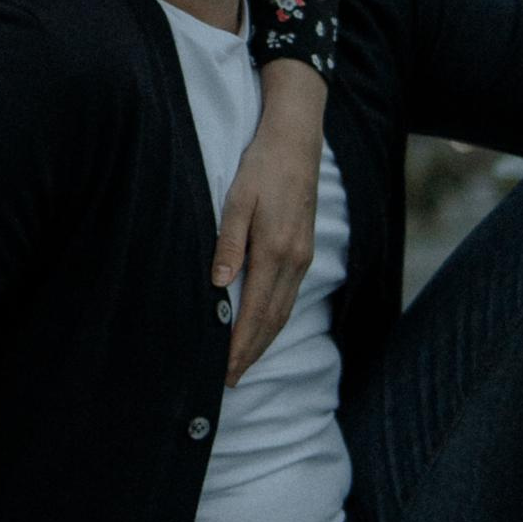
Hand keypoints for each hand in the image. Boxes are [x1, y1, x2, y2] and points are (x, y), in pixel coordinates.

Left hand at [215, 61, 324, 384]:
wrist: (296, 139)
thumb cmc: (261, 165)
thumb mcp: (236, 199)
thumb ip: (228, 243)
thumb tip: (219, 286)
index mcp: (275, 250)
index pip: (255, 313)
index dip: (239, 347)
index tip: (223, 372)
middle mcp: (294, 260)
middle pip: (272, 321)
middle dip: (250, 354)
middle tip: (228, 382)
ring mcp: (302, 257)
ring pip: (283, 312)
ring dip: (263, 342)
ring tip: (242, 365)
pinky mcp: (303, 250)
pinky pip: (288, 297)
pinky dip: (274, 321)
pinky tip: (260, 328)